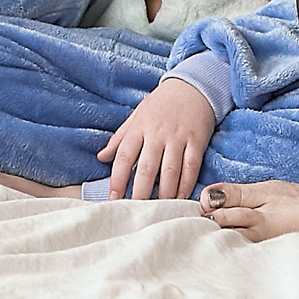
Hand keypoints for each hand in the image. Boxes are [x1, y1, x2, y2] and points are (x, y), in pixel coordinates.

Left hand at [99, 75, 216, 200]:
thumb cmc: (161, 103)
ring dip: (164, 194)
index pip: (123, 157)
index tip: (113, 199)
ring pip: (169, 171)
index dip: (117, 180)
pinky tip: (181, 198)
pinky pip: (191, 166)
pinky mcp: (197, 140)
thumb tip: (101, 157)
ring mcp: (178, 137)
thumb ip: (119, 138)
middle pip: (146, 168)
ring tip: (158, 210)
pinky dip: (186, 185)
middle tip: (136, 212)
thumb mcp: (137, 116)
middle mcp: (157, 133)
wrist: (193, 86)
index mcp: (139, 128)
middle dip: (140, 193)